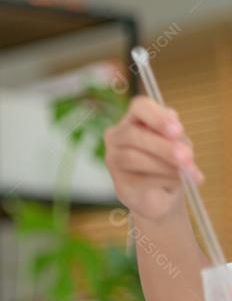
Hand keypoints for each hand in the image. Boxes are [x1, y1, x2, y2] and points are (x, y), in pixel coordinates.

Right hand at [104, 96, 202, 222]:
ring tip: (186, 173)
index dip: (157, 116)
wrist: (161, 192)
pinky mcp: (119, 182)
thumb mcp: (178, 144)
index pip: (139, 107)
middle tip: (186, 157)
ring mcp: (113, 159)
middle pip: (132, 134)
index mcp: (134, 119)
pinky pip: (139, 178)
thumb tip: (178, 146)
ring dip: (164, 165)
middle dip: (162, 146)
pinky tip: (176, 182)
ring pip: (132, 157)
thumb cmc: (168, 160)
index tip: (177, 130)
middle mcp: (117, 136)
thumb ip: (176, 140)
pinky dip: (163, 179)